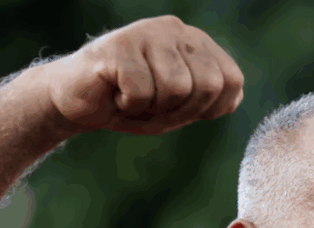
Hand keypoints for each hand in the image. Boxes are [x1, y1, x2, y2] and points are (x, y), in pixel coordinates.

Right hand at [42, 16, 243, 135]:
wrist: (78, 100)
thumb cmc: (131, 103)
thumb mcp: (179, 107)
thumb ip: (210, 100)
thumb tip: (235, 96)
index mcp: (196, 43)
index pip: (231, 81)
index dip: (208, 109)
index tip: (179, 110)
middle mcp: (176, 30)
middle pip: (208, 86)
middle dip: (181, 111)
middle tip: (153, 106)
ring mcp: (148, 33)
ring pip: (176, 89)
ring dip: (152, 108)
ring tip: (133, 98)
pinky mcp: (120, 45)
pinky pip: (141, 91)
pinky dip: (127, 105)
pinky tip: (115, 93)